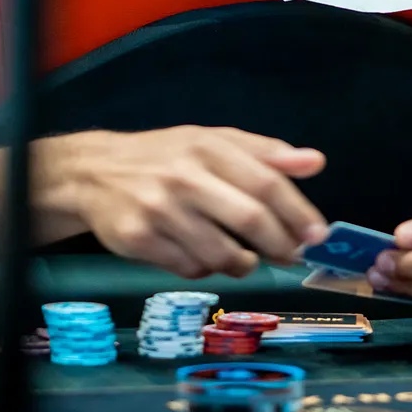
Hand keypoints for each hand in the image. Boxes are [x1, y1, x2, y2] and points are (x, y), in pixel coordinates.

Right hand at [46, 127, 327, 278]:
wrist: (93, 172)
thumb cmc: (165, 156)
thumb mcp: (212, 142)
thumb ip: (265, 152)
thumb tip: (315, 162)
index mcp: (207, 147)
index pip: (265, 182)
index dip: (297, 212)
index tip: (318, 236)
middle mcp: (184, 177)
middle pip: (249, 219)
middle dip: (280, 245)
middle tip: (292, 256)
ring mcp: (158, 210)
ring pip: (220, 253)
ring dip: (243, 263)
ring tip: (244, 258)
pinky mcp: (138, 240)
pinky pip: (189, 269)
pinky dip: (206, 270)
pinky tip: (203, 256)